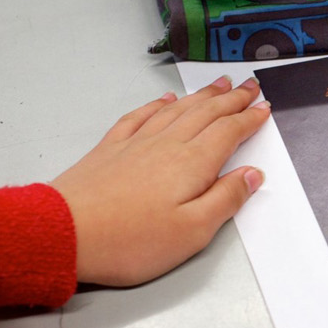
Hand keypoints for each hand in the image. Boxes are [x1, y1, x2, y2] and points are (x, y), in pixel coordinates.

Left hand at [50, 76, 269, 285]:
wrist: (64, 233)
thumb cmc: (129, 241)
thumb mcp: (193, 232)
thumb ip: (226, 200)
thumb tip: (251, 176)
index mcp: (192, 164)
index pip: (229, 132)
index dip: (249, 119)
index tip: (263, 108)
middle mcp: (166, 146)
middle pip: (206, 113)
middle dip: (232, 99)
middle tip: (249, 86)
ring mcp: (136, 144)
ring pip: (177, 110)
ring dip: (201, 96)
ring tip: (218, 85)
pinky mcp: (110, 150)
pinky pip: (140, 117)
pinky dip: (157, 105)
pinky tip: (163, 101)